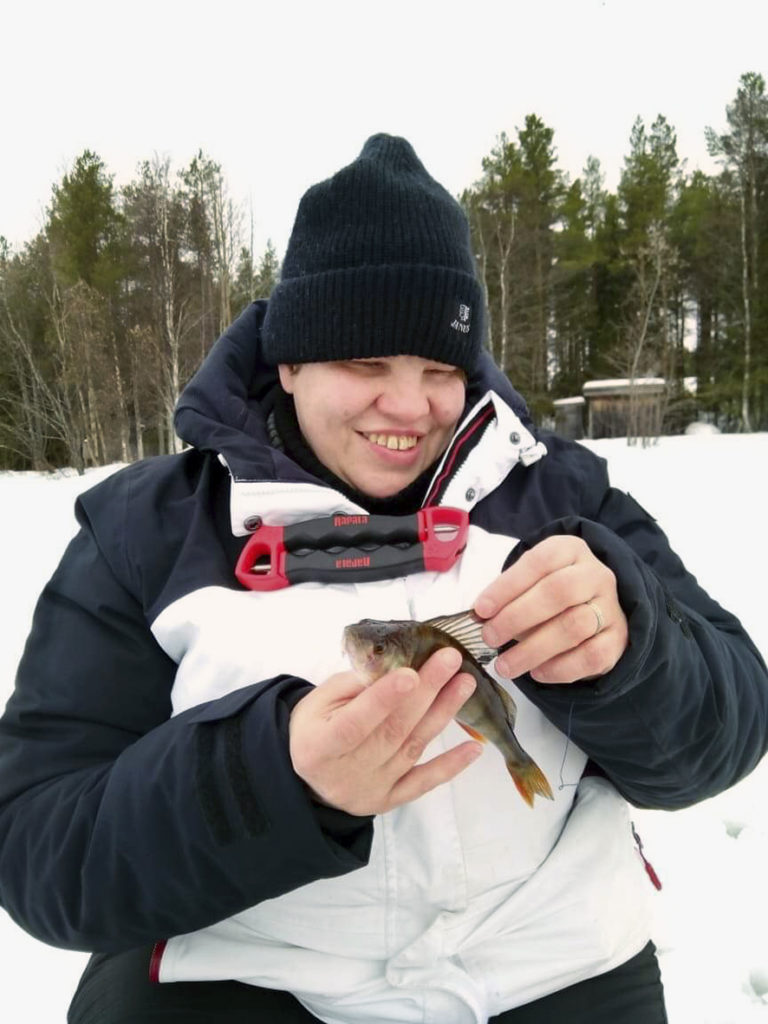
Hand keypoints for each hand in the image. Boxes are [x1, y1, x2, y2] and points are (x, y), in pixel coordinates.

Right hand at [289, 648, 480, 815]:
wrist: (308, 777)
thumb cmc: (316, 726)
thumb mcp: (319, 700)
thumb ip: (354, 684)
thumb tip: (395, 666)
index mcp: (319, 745)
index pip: (354, 722)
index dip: (383, 700)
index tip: (411, 674)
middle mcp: (347, 772)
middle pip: (392, 731)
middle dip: (425, 693)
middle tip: (450, 661)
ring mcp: (370, 789)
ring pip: (412, 748)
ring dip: (442, 714)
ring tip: (464, 684)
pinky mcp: (388, 800)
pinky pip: (423, 782)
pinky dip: (450, 765)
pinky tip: (474, 747)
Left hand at [473, 535, 628, 683]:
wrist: (597, 612)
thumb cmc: (551, 593)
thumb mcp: (531, 582)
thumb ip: (507, 595)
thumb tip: (480, 616)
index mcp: (570, 550)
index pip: (539, 561)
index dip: (507, 586)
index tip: (481, 610)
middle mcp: (596, 575)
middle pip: (558, 591)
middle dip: (517, 617)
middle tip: (490, 638)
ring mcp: (611, 607)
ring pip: (574, 625)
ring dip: (533, 649)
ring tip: (505, 665)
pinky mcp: (619, 639)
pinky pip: (591, 656)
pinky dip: (560, 668)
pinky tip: (537, 673)